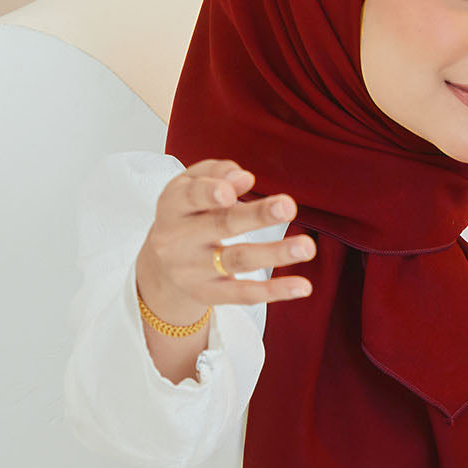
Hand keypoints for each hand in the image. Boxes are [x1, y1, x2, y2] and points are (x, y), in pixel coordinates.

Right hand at [135, 158, 315, 324]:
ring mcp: (192, 271)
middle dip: (256, 216)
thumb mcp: (189, 186)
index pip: (191, 196)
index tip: (237, 189)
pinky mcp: (208, 295)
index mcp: (172, 206)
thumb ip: (215, 173)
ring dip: (275, 253)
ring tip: (307, 247)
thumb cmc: (185, 214)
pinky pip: (244, 294)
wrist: (160, 267)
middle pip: (221, 225)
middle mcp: (178, 240)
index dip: (212, 192)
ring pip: (238, 260)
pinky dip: (275, 291)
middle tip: (288, 206)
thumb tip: (244, 178)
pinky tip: (303, 286)